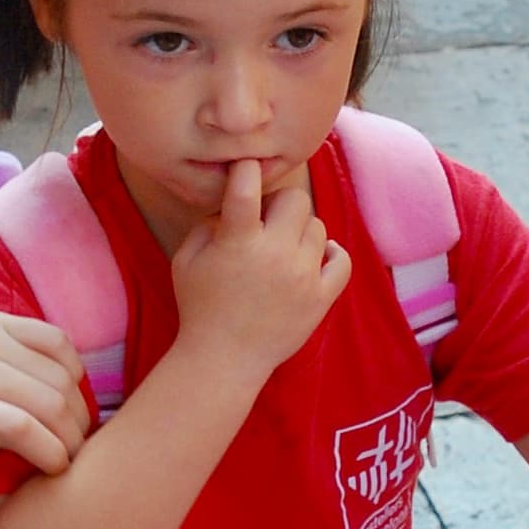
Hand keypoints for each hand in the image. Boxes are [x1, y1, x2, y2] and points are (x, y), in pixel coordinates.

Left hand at [0, 304, 90, 528]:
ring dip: (78, 409)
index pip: (20, 429)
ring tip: (72, 435)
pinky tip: (67, 394)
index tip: (57, 475)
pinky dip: (72, 370)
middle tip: (71, 463)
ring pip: (59, 375)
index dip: (52, 456)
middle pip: (50, 404)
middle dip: (73, 440)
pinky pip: (56, 341)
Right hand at [170, 160, 351, 382]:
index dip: (246, 169)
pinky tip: (313, 258)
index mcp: (237, 241)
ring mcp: (302, 276)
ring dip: (299, 231)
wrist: (224, 359)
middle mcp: (274, 254)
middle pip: (296, 199)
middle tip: (264, 223)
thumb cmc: (200, 307)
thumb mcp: (186, 260)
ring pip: (318, 227)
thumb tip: (233, 203)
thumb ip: (207, 223)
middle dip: (279, 204)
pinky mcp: (321, 298)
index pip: (247, 187)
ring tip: (281, 249)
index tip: (245, 170)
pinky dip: (330, 253)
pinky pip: (342, 259)